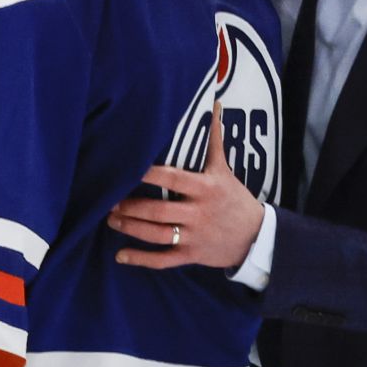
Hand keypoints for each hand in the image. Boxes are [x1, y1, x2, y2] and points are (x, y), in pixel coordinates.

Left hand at [110, 103, 264, 269]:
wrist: (257, 237)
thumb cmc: (235, 198)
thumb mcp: (225, 170)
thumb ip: (214, 141)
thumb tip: (213, 107)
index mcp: (205, 188)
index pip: (172, 178)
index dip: (148, 174)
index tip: (128, 169)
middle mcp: (198, 213)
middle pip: (159, 211)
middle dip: (132, 207)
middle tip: (109, 201)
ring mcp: (194, 236)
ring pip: (157, 235)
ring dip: (132, 228)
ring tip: (111, 220)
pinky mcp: (191, 255)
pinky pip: (163, 260)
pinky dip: (141, 259)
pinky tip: (121, 255)